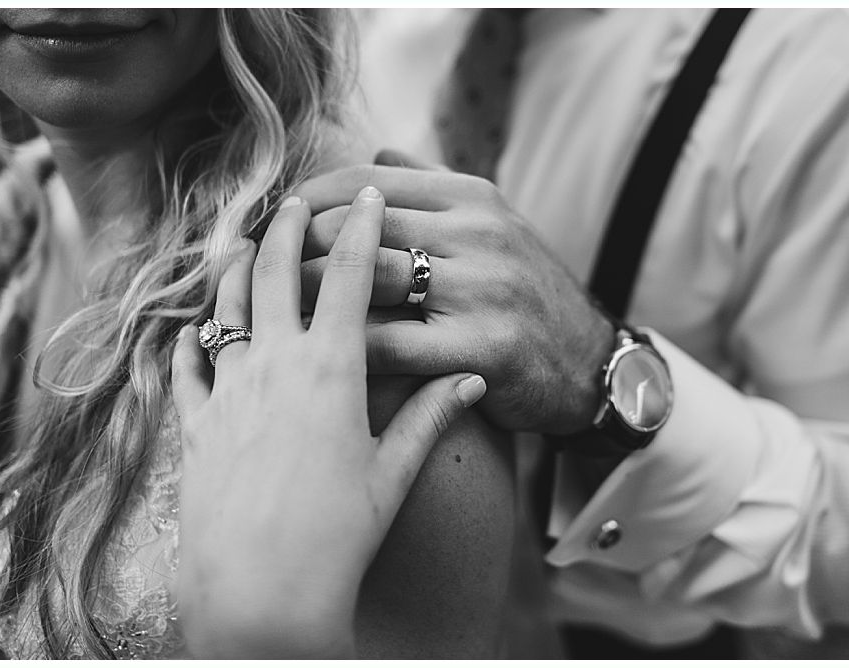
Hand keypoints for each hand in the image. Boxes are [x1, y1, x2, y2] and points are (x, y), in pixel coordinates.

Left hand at [171, 188, 486, 657]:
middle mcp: (275, 365)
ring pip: (227, 305)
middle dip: (289, 225)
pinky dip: (195, 338)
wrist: (261, 593)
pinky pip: (189, 365)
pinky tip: (198, 327)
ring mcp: (228, 391)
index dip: (362, 227)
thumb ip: (429, 417)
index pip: (350, 274)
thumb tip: (469, 380)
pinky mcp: (195, 424)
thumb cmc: (337, 536)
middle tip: (298, 200)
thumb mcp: (392, 474)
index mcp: (331, 369)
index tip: (369, 193)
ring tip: (243, 243)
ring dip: (235, 266)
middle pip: (276, 270)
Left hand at [294, 155, 613, 433]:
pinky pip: (390, 344)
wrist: (590, 365)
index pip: (365, 181)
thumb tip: (377, 154)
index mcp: (473, 196)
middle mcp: (478, 233)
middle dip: (295, 247)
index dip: (307, 201)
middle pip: (356, 225)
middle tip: (258, 270)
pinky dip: (343, 348)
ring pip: (365, 278)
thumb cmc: (526, 295)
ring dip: (310, 294)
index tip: (274, 224)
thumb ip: (435, 187)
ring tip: (275, 310)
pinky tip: (312, 357)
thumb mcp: (495, 224)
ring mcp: (483, 290)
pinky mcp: (483, 350)